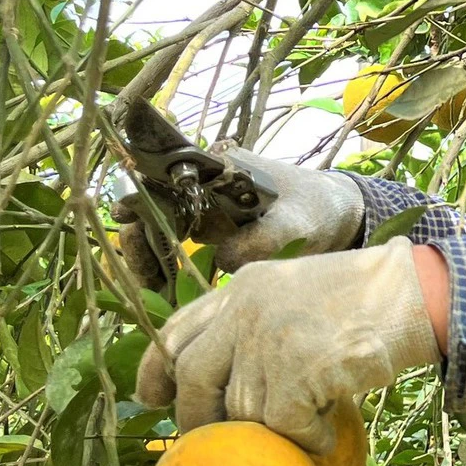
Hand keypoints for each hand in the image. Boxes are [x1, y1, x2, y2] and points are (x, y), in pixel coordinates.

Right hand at [114, 147, 366, 291]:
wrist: (337, 216)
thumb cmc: (316, 211)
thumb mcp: (294, 224)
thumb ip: (260, 240)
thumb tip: (221, 260)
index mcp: (214, 170)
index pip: (161, 180)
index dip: (139, 201)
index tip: (128, 224)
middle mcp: (200, 186)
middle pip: (150, 210)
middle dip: (141, 243)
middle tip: (149, 280)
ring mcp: (202, 210)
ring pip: (157, 232)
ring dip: (150, 260)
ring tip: (156, 293)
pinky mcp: (209, 234)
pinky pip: (175, 251)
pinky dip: (167, 271)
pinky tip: (167, 296)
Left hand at [134, 237, 440, 452]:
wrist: (413, 295)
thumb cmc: (368, 299)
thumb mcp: (297, 292)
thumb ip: (258, 321)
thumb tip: (231, 379)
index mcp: (242, 288)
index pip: (177, 329)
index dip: (155, 368)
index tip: (148, 398)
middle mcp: (246, 312)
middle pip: (193, 377)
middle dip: (194, 417)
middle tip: (206, 441)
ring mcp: (269, 343)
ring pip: (242, 410)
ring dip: (270, 430)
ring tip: (300, 430)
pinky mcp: (296, 375)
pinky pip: (285, 428)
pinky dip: (307, 439)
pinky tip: (326, 435)